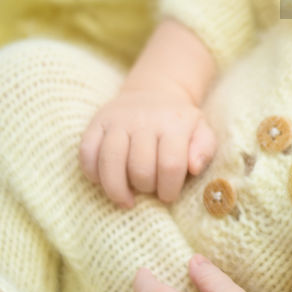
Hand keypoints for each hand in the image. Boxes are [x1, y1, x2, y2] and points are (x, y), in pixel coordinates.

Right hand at [79, 83, 216, 207]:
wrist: (155, 92)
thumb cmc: (180, 122)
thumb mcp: (202, 131)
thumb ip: (204, 150)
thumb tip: (194, 167)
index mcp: (174, 123)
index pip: (171, 165)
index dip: (169, 189)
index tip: (168, 195)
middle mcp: (144, 119)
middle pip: (140, 168)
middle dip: (145, 188)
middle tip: (149, 190)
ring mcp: (118, 120)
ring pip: (110, 161)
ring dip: (116, 188)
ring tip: (125, 200)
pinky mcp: (97, 122)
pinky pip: (86, 151)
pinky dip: (91, 173)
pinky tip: (102, 181)